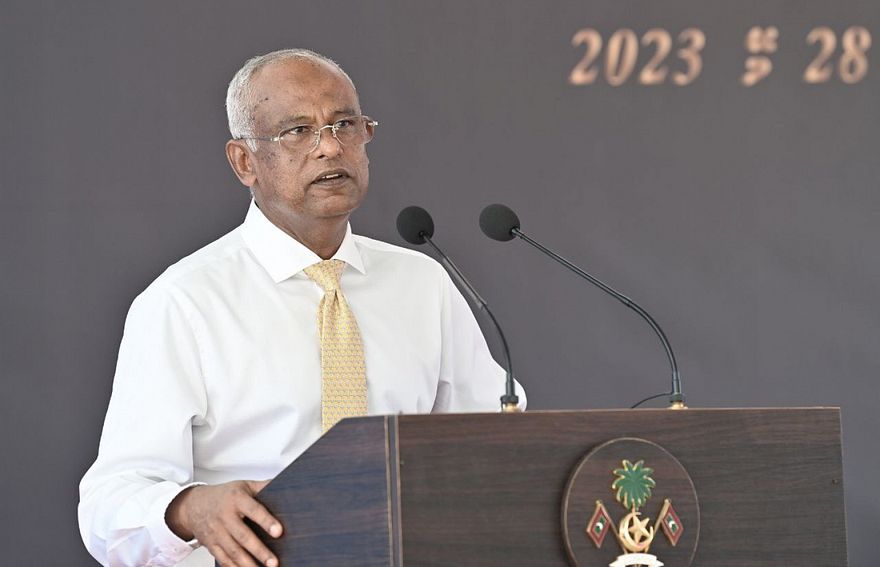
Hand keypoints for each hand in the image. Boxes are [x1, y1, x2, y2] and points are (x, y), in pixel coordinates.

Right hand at [166, 480, 282, 566]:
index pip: (253, 510)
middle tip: (274, 562)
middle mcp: (225, 516)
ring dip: (248, 564)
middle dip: (259, 550)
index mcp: (236, 499)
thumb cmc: (224, 495)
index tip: (279, 532)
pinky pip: (223, 559)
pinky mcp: (211, 545)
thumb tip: (285, 483)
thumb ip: (263, 486)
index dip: (266, 521)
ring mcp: (217, 532)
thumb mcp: (243, 485)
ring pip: (233, 551)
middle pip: (243, 536)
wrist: (194, 504)